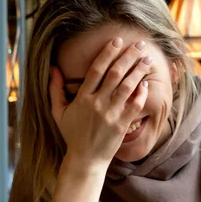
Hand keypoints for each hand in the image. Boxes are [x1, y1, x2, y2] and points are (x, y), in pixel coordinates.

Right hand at [49, 38, 151, 166]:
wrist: (85, 160)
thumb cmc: (72, 135)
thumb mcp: (58, 112)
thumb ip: (55, 89)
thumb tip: (53, 68)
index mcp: (82, 98)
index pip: (96, 70)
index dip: (108, 53)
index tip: (117, 41)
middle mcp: (97, 104)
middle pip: (115, 74)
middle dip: (129, 57)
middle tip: (139, 45)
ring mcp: (111, 115)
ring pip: (127, 87)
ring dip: (139, 71)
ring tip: (147, 59)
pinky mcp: (122, 126)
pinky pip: (135, 105)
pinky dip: (141, 93)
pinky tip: (146, 83)